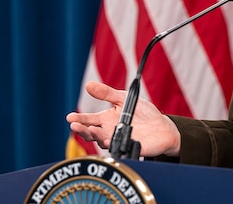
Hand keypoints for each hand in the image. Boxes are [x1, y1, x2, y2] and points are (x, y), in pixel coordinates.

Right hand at [66, 81, 181, 156]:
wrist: (162, 127)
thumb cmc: (142, 113)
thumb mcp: (124, 98)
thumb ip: (106, 93)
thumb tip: (88, 85)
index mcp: (106, 120)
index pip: (89, 120)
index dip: (79, 119)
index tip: (70, 118)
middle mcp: (109, 132)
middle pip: (91, 133)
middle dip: (82, 130)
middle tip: (74, 126)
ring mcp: (119, 141)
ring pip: (103, 142)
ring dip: (96, 137)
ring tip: (93, 130)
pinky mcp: (131, 148)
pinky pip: (121, 148)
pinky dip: (115, 145)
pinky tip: (110, 141)